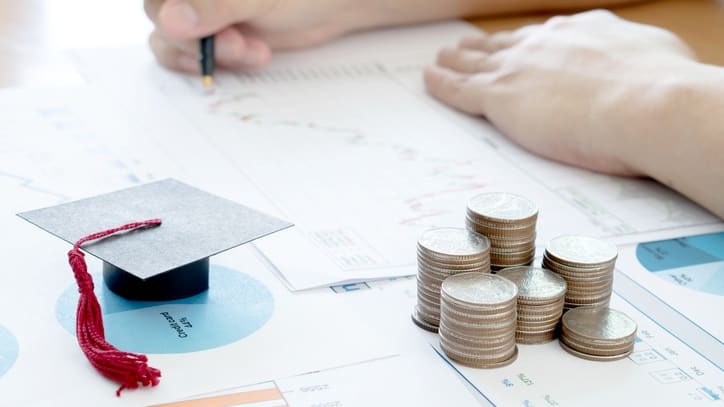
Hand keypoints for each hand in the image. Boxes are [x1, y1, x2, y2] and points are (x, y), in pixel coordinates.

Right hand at [144, 0, 356, 71]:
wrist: (330, 5)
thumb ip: (216, 5)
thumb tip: (170, 20)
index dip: (173, 13)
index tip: (191, 27)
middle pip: (159, 14)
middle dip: (200, 38)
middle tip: (240, 45)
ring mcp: (193, 11)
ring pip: (169, 38)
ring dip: (209, 54)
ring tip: (254, 53)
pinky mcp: (206, 35)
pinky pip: (183, 55)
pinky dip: (211, 63)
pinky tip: (247, 58)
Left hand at [424, 10, 696, 175]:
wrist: (645, 104)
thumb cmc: (663, 86)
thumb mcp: (654, 56)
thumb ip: (632, 59)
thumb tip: (640, 64)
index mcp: (582, 31)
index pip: (545, 37)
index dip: (527, 43)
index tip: (519, 45)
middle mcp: (544, 43)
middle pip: (504, 45)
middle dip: (484, 47)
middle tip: (465, 47)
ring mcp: (518, 68)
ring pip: (475, 62)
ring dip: (456, 60)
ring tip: (441, 58)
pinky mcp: (499, 97)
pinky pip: (459, 88)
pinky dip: (441, 83)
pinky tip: (429, 78)